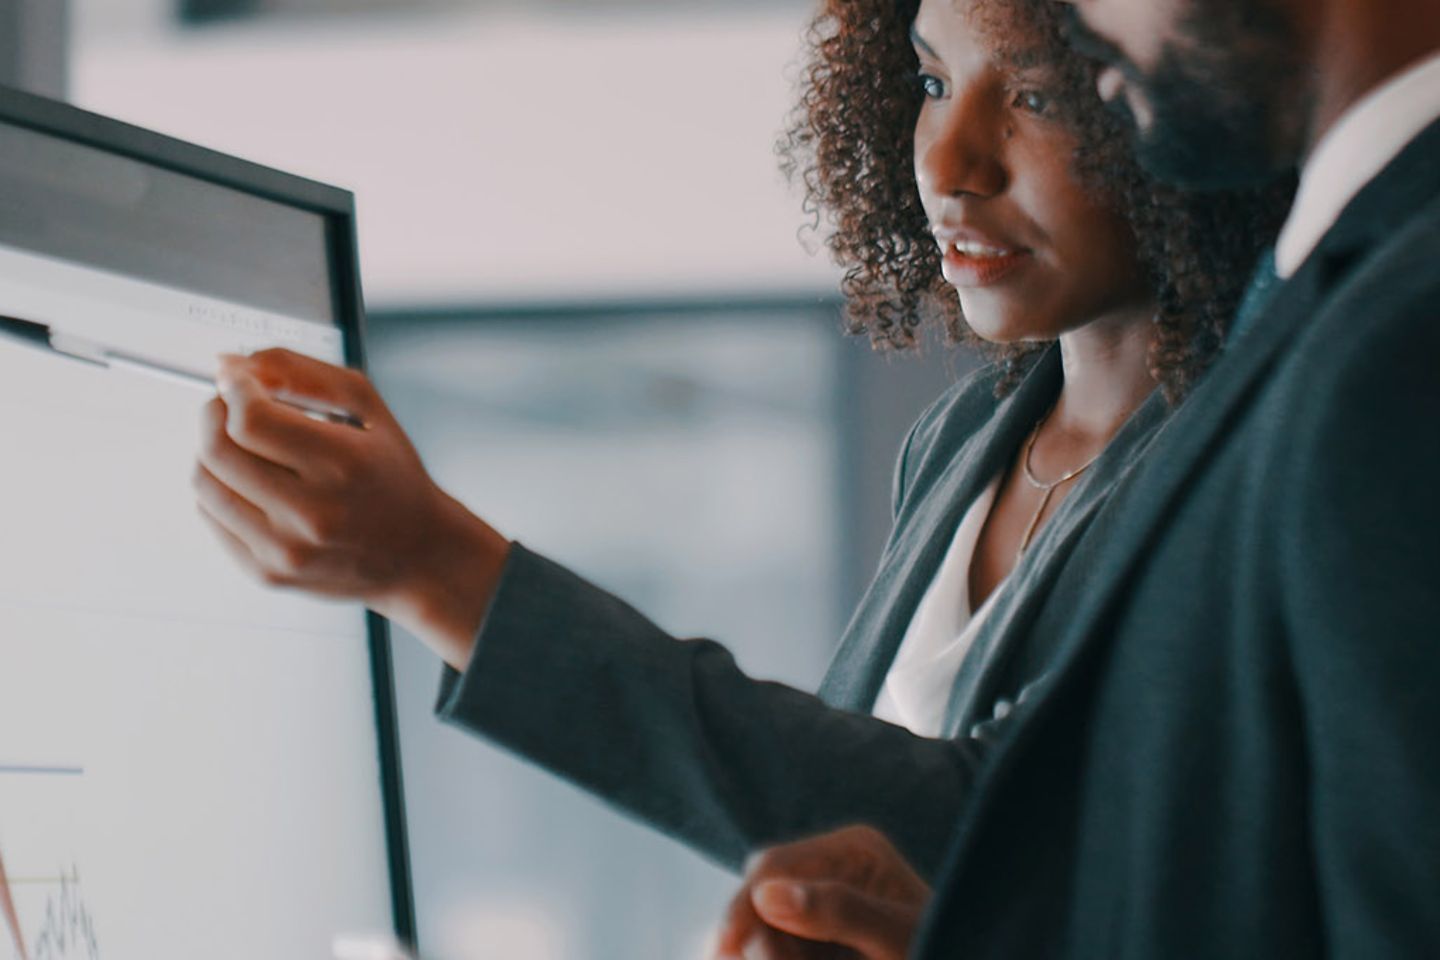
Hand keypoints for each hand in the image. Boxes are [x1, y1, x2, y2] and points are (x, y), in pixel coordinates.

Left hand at [193, 348, 509, 667]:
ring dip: (212, 451)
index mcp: (344, 466)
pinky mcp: (266, 572)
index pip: (251, 419)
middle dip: (215, 413)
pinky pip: (210, 516)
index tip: (238, 379)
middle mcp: (313, 513)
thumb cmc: (393, 478)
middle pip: (217, 449)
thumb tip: (231, 363)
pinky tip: (253, 483)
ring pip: (204, 482)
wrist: (418, 555)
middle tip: (232, 406)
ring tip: (245, 447)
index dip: (234, 388)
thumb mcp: (369, 410)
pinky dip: (221, 488)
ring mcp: (285, 549)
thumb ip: (303, 373)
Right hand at [712, 825, 929, 959]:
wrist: (964, 954)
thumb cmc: (946, 949)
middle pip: (759, 894)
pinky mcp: (819, 935)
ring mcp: (824, 901)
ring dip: (765, 951)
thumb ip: (839, 912)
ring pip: (763, 925)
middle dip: (752, 934)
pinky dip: (776, 954)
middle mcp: (833, 866)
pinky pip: (779, 939)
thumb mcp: (897, 940)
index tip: (725, 948)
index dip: (742, 906)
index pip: (774, 865)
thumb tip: (768, 893)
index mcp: (854, 850)